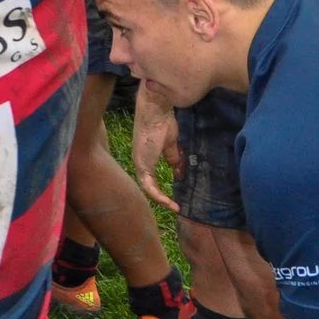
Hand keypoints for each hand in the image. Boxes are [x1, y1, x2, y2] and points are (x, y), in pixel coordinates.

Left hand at [130, 80, 180, 209]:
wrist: (156, 111)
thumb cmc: (163, 123)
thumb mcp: (171, 144)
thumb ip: (173, 158)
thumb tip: (179, 171)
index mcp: (145, 156)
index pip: (150, 178)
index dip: (160, 188)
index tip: (173, 196)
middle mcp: (140, 161)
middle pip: (147, 185)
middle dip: (159, 197)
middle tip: (173, 206)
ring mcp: (139, 162)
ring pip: (147, 188)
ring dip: (161, 199)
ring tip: (173, 207)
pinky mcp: (142, 163)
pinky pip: (148, 186)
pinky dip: (159, 196)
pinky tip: (169, 202)